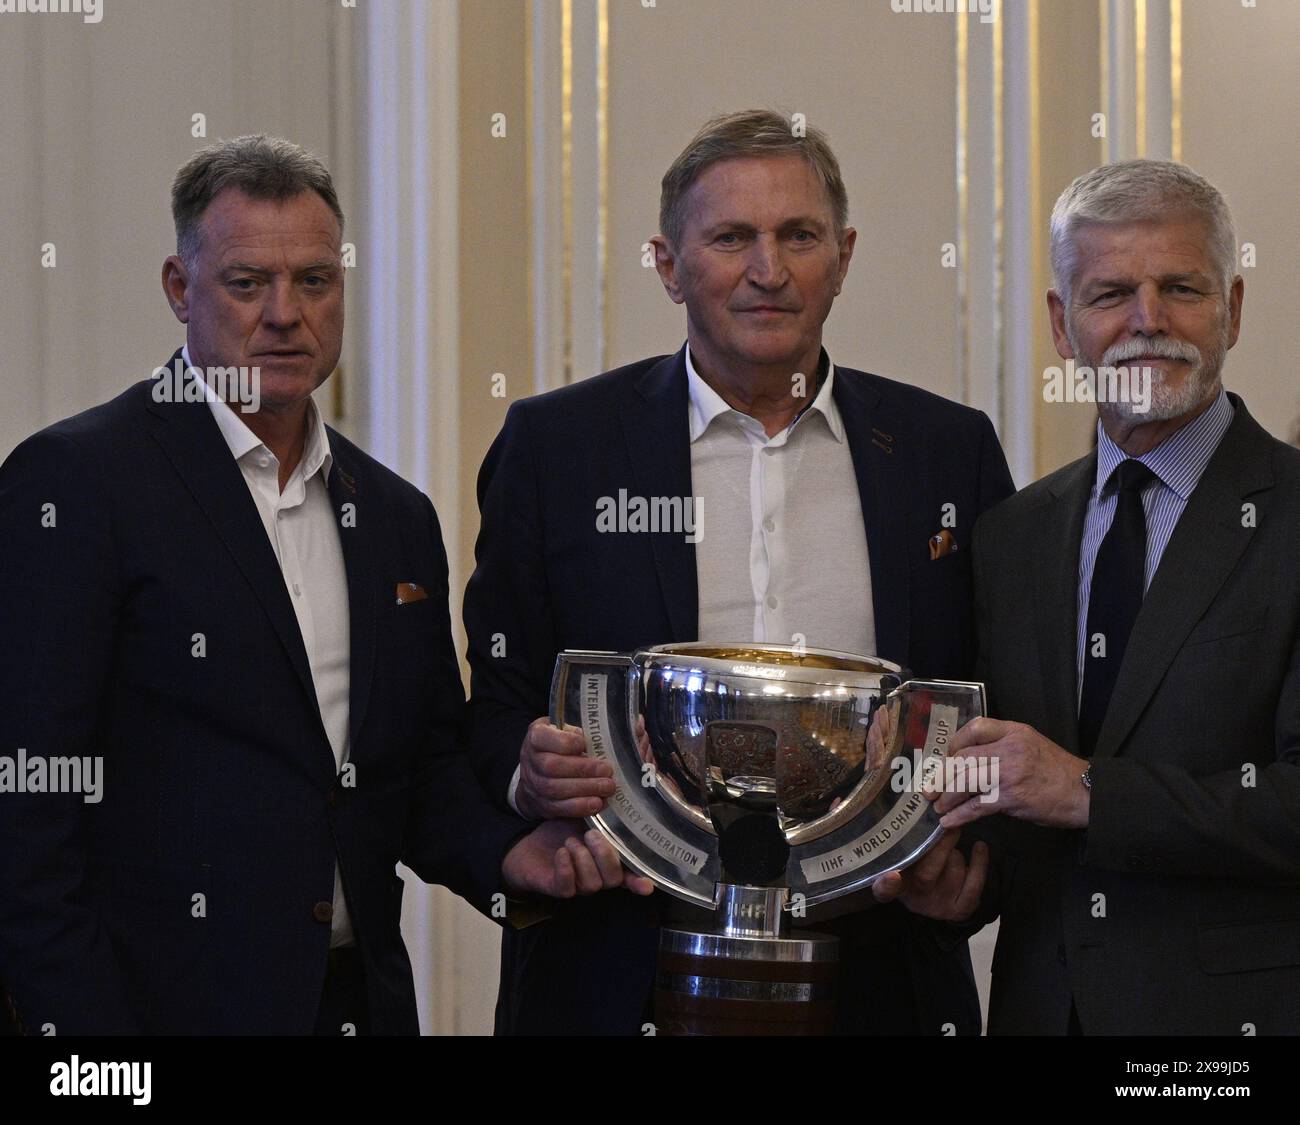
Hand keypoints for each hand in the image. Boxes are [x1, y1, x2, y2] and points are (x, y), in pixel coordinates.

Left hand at [501, 819, 654, 897]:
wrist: (527, 844)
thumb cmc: (561, 830)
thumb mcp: (583, 817)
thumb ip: (602, 815)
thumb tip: (615, 795)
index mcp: (607, 860)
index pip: (630, 875)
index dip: (640, 880)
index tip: (648, 884)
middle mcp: (597, 876)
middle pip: (613, 879)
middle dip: (605, 855)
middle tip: (591, 834)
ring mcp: (578, 885)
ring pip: (592, 884)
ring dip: (583, 859)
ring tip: (570, 841)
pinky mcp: (557, 888)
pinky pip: (567, 887)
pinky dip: (566, 867)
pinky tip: (562, 851)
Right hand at [515, 717, 614, 819]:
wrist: (538, 772)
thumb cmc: (559, 746)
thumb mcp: (565, 731)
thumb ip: (578, 733)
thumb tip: (602, 742)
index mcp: (535, 737)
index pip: (543, 738)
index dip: (566, 742)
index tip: (585, 744)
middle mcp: (530, 761)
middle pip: (552, 766)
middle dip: (583, 769)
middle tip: (607, 770)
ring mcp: (533, 785)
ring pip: (555, 789)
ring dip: (585, 789)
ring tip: (607, 787)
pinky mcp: (542, 804)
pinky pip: (559, 808)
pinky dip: (580, 807)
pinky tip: (598, 803)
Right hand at [871, 830, 987, 921]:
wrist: (932, 895)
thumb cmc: (910, 864)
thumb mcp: (897, 853)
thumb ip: (897, 838)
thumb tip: (903, 800)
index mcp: (889, 885)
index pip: (883, 890)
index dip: (886, 885)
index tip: (892, 876)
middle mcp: (913, 900)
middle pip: (925, 876)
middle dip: (939, 847)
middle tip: (945, 824)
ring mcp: (937, 906)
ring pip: (952, 872)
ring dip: (955, 852)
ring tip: (949, 840)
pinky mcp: (959, 909)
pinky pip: (974, 886)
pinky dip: (979, 864)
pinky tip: (980, 846)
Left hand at [936, 717, 1090, 829]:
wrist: (1085, 792)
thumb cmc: (1056, 771)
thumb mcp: (1031, 744)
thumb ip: (1001, 746)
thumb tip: (968, 761)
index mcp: (1014, 731)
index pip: (974, 728)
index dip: (954, 744)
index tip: (946, 759)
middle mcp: (1009, 748)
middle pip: (963, 757)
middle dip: (942, 775)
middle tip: (930, 789)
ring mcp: (1009, 772)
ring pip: (965, 780)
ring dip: (947, 796)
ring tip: (938, 807)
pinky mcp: (1011, 797)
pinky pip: (977, 806)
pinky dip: (959, 815)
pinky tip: (949, 821)